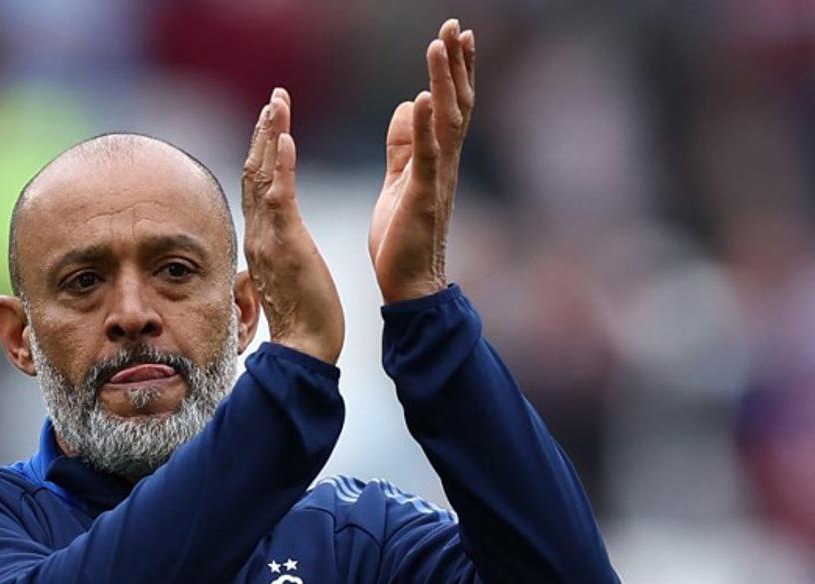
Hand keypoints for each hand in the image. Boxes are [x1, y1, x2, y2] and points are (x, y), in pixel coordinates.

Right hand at [242, 88, 344, 364]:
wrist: (305, 350)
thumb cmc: (303, 319)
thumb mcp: (287, 277)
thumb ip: (276, 257)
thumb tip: (270, 253)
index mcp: (261, 240)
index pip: (256, 186)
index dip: (262, 150)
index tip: (271, 121)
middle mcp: (259, 234)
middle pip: (254, 171)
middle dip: (264, 131)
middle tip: (275, 98)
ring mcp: (270, 238)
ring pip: (263, 176)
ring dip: (270, 136)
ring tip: (277, 103)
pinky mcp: (287, 245)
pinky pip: (280, 198)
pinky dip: (281, 165)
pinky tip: (285, 138)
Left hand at [369, 19, 475, 303]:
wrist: (409, 285)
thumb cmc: (403, 239)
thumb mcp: (398, 181)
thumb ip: (403, 146)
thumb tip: (405, 107)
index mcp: (436, 160)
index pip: (448, 106)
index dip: (451, 71)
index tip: (453, 35)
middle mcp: (444, 165)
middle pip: (455, 104)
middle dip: (456, 64)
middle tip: (456, 26)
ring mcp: (436, 180)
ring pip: (445, 122)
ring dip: (443, 82)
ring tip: (441, 45)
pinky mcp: (421, 198)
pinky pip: (427, 157)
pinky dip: (424, 127)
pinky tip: (420, 99)